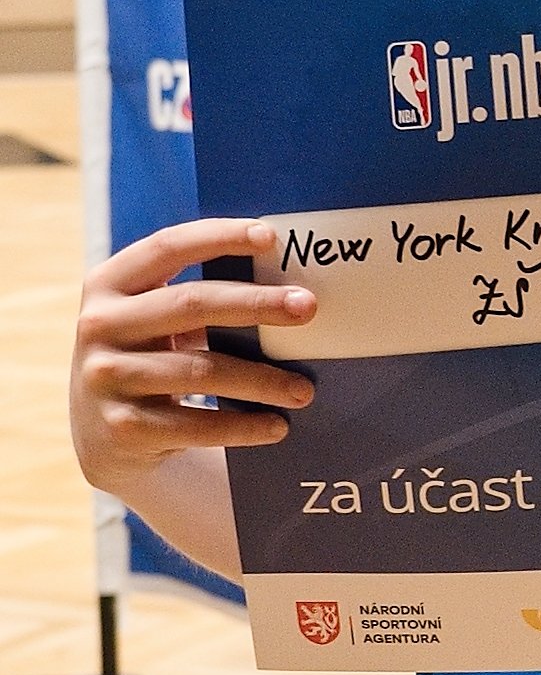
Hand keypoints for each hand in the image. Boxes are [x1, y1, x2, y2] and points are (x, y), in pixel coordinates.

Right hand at [69, 217, 316, 493]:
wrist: (103, 438)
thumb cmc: (146, 361)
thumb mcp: (149, 322)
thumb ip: (191, 302)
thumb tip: (285, 293)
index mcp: (108, 285)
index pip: (167, 247)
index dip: (218, 237)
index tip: (270, 236)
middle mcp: (99, 326)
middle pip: (191, 305)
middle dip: (256, 304)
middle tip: (307, 307)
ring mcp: (108, 377)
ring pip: (202, 371)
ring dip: (262, 380)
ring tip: (304, 389)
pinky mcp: (125, 427)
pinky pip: (198, 425)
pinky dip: (244, 426)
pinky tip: (277, 426)